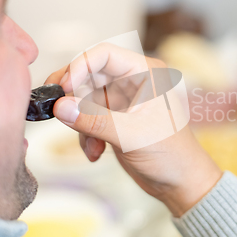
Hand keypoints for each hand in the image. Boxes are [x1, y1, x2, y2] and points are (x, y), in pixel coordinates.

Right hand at [45, 42, 221, 216]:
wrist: (179, 182)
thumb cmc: (170, 155)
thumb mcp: (130, 135)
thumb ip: (94, 120)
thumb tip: (61, 107)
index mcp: (146, 72)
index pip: (104, 54)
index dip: (79, 66)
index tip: (63, 89)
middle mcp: (133, 80)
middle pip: (89, 73)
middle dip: (72, 96)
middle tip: (57, 111)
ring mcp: (123, 99)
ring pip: (84, 98)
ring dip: (81, 122)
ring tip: (92, 144)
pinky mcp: (115, 117)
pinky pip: (87, 116)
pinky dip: (86, 134)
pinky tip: (96, 152)